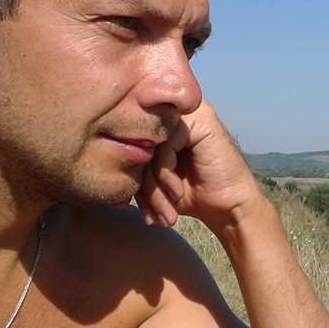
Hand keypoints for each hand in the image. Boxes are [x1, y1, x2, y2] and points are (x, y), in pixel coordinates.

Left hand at [135, 101, 264, 229]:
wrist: (230, 208)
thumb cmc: (193, 195)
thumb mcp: (154, 182)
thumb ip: (133, 167)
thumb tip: (98, 170)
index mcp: (160, 122)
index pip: (129, 144)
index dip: (125, 176)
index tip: (123, 205)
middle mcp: (172, 112)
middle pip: (138, 145)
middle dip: (140, 187)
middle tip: (149, 215)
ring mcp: (188, 112)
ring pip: (149, 146)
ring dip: (153, 186)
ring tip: (164, 211)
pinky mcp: (201, 120)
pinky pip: (165, 145)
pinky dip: (166, 174)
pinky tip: (177, 192)